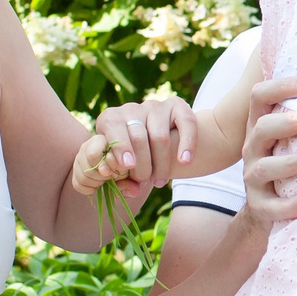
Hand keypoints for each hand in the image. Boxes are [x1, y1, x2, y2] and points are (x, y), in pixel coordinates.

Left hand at [78, 95, 196, 197]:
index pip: (113, 126)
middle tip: (144, 182)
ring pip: (160, 136)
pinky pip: (186, 123)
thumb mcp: (116, 168)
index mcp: (110, 119)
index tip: (128, 165)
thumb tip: (134, 189)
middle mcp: (130, 109)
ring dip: (161, 163)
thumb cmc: (128, 161)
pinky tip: (185, 161)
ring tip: (160, 181)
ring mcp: (154, 106)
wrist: (149, 146)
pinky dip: (187, 143)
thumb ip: (121, 180)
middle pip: (138, 136)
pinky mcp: (176, 106)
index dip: (121, 146)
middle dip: (142, 164)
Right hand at [240, 76, 296, 225]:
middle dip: (294, 122)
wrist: (269, 208)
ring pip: (267, 167)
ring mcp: (252, 177)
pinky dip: (292, 204)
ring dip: (295, 161)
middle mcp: (252, 147)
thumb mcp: (292, 138)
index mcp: (261, 125)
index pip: (260, 96)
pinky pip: (272, 206)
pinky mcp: (259, 205)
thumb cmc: (292, 163)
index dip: (282, 86)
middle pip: (264, 127)